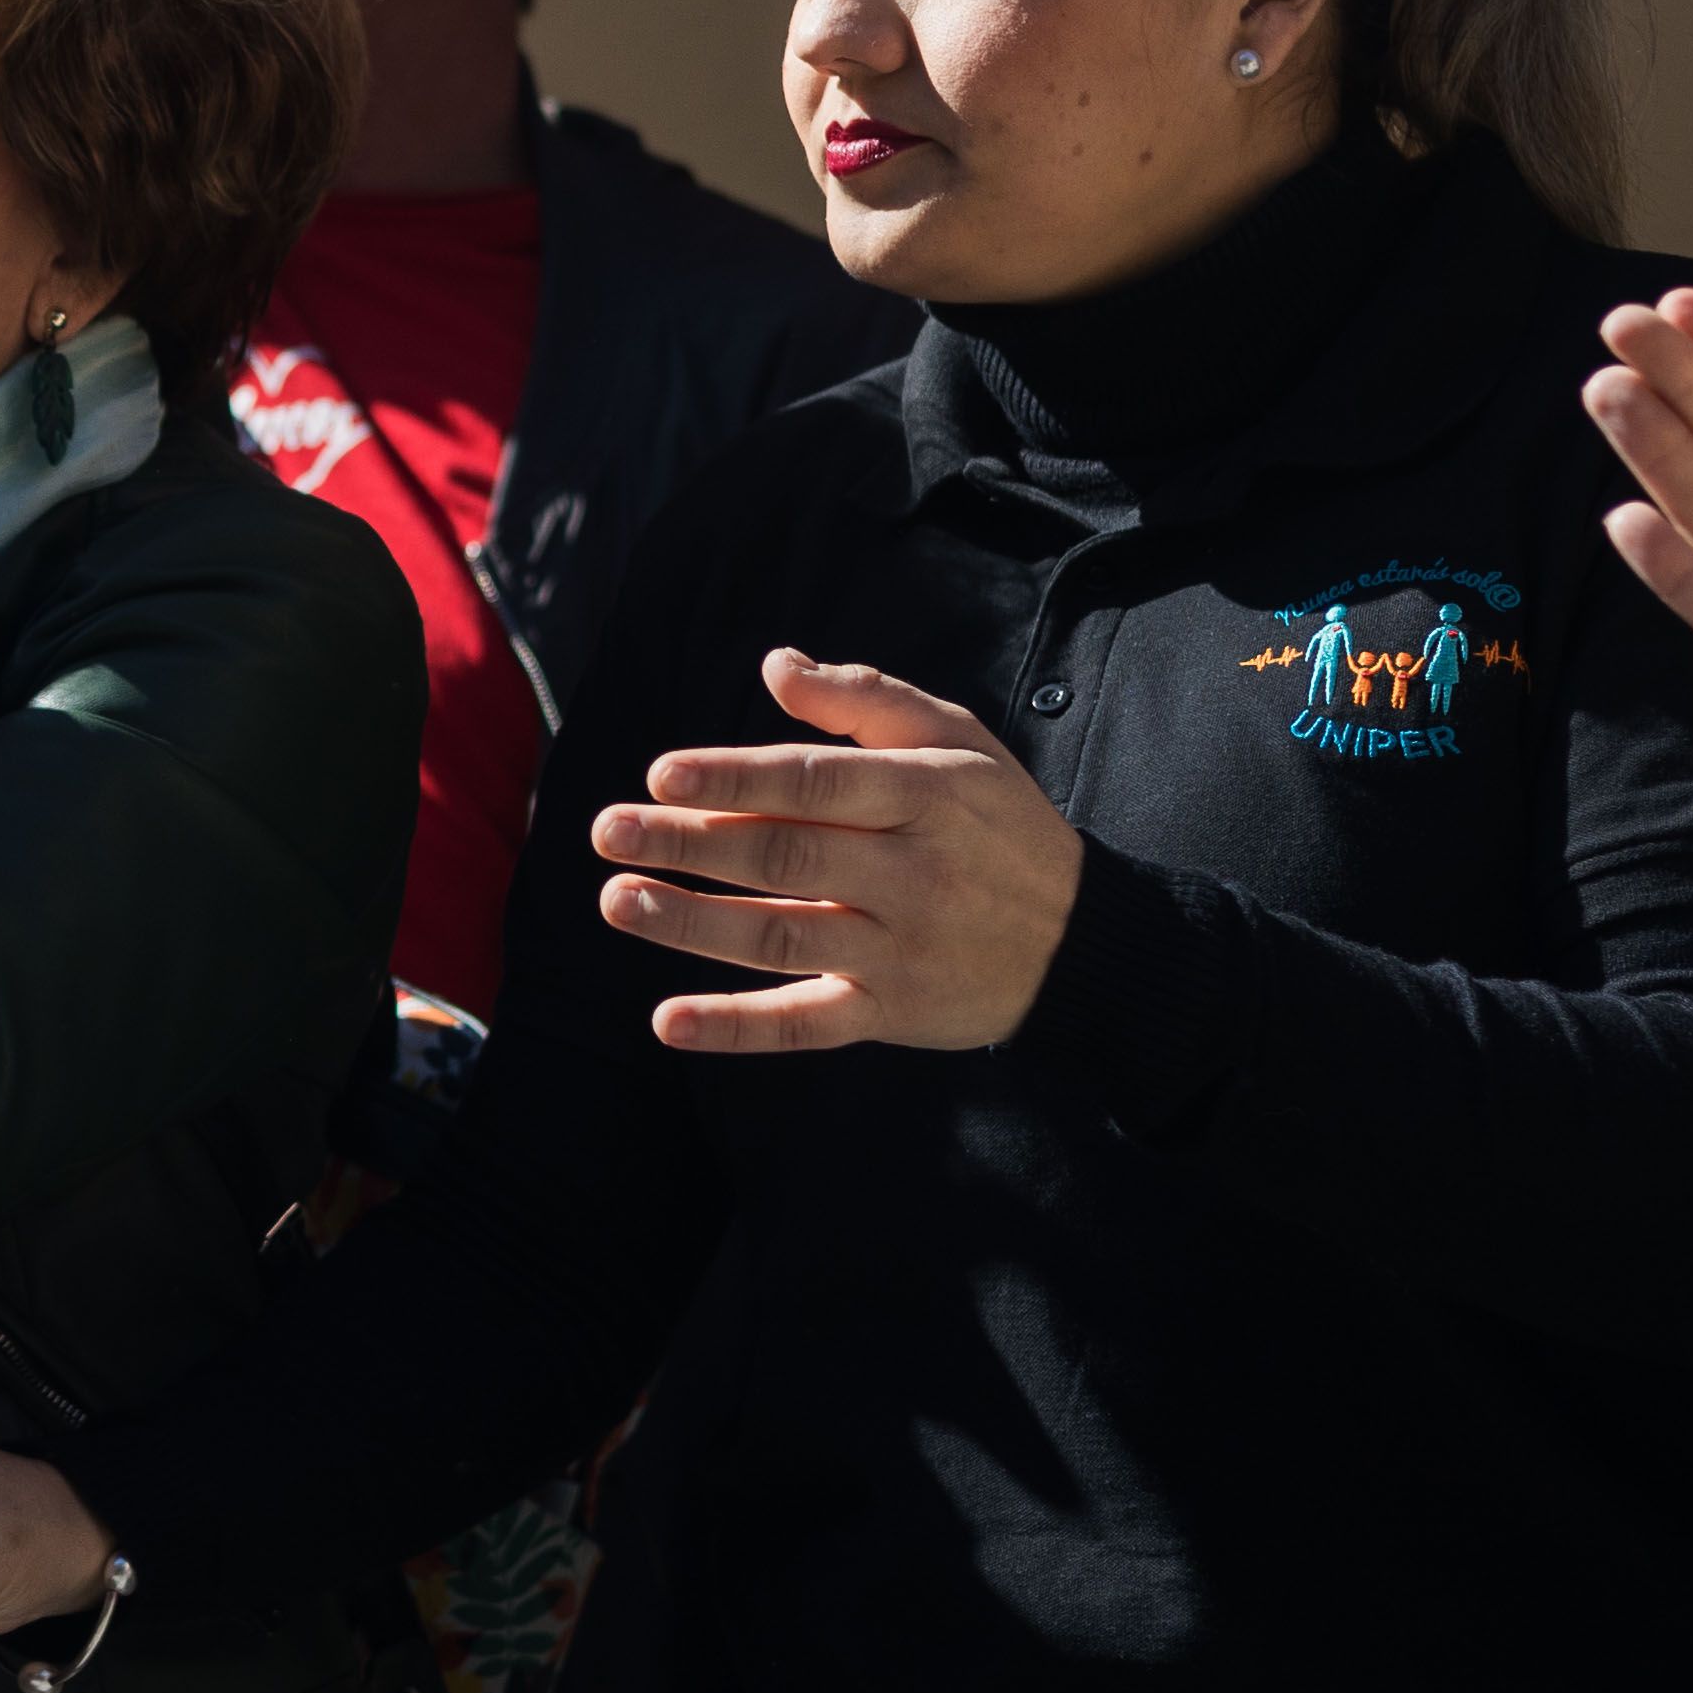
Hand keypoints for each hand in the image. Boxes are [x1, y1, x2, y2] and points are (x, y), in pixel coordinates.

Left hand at [593, 649, 1084, 1052]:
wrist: (1085, 943)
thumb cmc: (998, 825)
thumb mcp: (959, 742)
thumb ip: (867, 698)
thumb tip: (775, 664)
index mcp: (925, 797)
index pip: (816, 783)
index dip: (738, 779)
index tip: (662, 773)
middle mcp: (912, 874)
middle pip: (786, 858)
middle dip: (690, 843)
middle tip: (608, 831)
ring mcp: (898, 951)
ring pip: (783, 936)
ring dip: (692, 924)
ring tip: (618, 901)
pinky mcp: (889, 1014)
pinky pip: (805, 1024)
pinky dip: (736, 1027)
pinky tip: (667, 1021)